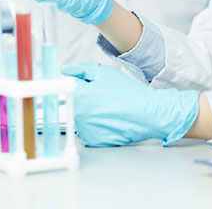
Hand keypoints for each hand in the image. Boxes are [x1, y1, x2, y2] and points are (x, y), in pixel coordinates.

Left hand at [62, 62, 199, 146]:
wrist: (146, 113)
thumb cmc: (127, 92)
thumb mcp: (104, 72)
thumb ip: (81, 69)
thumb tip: (66, 71)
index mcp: (78, 95)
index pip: (66, 86)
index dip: (76, 83)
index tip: (85, 85)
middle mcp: (77, 115)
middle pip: (72, 103)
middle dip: (83, 98)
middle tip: (102, 96)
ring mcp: (84, 130)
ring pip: (79, 117)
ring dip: (88, 112)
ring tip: (108, 108)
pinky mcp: (92, 141)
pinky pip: (87, 130)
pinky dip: (95, 125)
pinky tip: (109, 119)